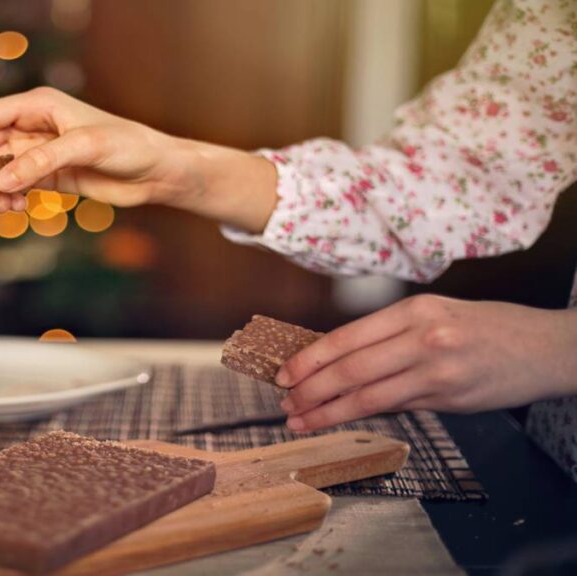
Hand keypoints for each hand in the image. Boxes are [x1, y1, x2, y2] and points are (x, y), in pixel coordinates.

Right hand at [0, 87, 276, 230]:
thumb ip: (41, 161)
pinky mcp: (46, 176)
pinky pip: (11, 186)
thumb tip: (0, 180)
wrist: (158, 173)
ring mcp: (37, 153)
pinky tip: (17, 208)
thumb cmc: (130, 147)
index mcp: (37, 105)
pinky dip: (5, 198)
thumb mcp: (87, 147)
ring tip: (0, 206)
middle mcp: (32, 126)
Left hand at [275, 295, 576, 431]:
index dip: (311, 359)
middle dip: (311, 388)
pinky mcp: (449, 399)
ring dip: (328, 411)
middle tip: (285, 401)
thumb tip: (337, 358)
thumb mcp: (437, 315)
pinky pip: (395, 408)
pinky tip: (338, 419)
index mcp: (414, 310)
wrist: (546, 348)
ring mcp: (437, 371)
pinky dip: (362, 414)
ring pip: (368, 395)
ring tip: (299, 419)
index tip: (285, 373)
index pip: (347, 337)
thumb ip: (390, 336)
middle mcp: (424, 338)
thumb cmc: (487, 328)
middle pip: (351, 368)